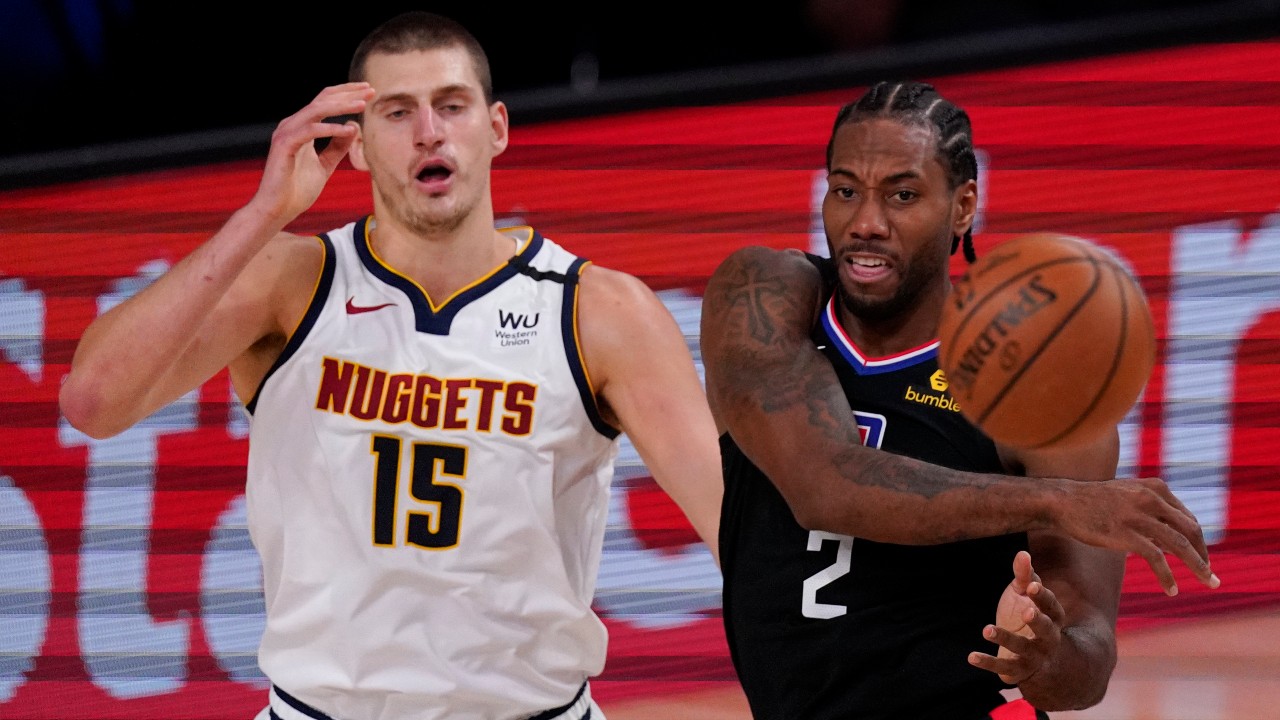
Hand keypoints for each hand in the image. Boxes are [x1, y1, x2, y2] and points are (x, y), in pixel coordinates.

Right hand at [252, 82, 374, 223]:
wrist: (277, 209)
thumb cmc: (297, 190)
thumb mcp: (325, 165)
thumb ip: (338, 147)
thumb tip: (353, 128)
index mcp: (301, 127)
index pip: (324, 101)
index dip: (346, 94)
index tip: (368, 91)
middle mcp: (292, 125)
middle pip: (322, 100)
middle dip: (348, 93)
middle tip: (370, 90)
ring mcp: (286, 133)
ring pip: (316, 110)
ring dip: (341, 106)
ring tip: (362, 105)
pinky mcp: (284, 145)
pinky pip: (310, 131)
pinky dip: (331, 129)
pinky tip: (348, 131)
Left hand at [969, 550, 1063, 683]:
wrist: (1035, 658)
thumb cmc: (1027, 615)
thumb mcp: (1025, 596)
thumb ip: (1024, 576)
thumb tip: (1023, 553)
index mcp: (1053, 617)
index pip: (1051, 606)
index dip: (1042, 597)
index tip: (1031, 586)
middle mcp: (1048, 637)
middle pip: (1046, 629)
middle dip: (1038, 621)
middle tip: (1027, 612)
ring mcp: (1034, 656)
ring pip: (1022, 648)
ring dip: (1005, 638)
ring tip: (987, 629)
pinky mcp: (1018, 670)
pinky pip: (1003, 667)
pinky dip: (987, 662)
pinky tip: (971, 656)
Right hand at [1052, 476, 1219, 595]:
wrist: (1061, 501)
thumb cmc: (1092, 502)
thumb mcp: (1127, 496)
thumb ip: (1152, 510)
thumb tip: (1172, 540)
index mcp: (1155, 488)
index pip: (1188, 518)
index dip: (1198, 540)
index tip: (1202, 557)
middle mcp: (1151, 498)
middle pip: (1191, 530)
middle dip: (1204, 554)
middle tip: (1210, 574)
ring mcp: (1138, 516)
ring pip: (1180, 545)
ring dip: (1198, 567)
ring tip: (1208, 582)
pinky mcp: (1125, 534)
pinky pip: (1157, 559)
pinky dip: (1167, 576)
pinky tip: (1171, 590)